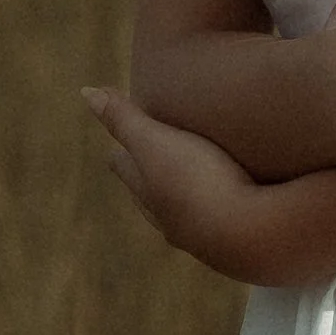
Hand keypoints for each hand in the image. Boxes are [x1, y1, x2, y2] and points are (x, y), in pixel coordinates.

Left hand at [84, 87, 263, 272]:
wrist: (250, 236)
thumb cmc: (197, 182)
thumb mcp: (156, 142)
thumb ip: (124, 119)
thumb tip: (86, 91)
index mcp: (147, 191)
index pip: (124, 166)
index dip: (121, 151)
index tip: (123, 139)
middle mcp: (168, 219)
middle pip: (147, 195)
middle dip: (149, 177)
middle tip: (157, 156)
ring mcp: (200, 236)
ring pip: (183, 214)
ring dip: (185, 198)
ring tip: (198, 182)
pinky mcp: (232, 243)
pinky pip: (219, 223)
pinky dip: (219, 213)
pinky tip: (235, 207)